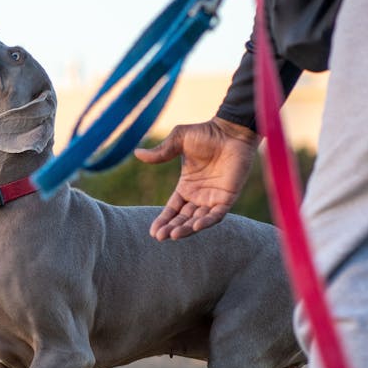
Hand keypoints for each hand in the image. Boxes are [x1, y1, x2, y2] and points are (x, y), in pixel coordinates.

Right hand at [135, 117, 259, 240]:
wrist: (231, 130)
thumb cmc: (206, 133)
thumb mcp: (179, 141)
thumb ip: (161, 152)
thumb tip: (137, 154)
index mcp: (186, 186)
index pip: (172, 209)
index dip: (163, 221)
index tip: (153, 233)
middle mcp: (199, 195)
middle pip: (183, 218)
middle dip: (171, 228)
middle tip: (160, 237)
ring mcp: (213, 197)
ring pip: (198, 220)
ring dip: (187, 228)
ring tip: (174, 235)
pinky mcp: (227, 197)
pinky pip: (216, 214)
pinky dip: (207, 221)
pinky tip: (196, 226)